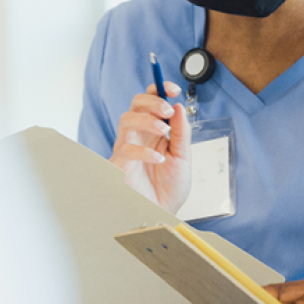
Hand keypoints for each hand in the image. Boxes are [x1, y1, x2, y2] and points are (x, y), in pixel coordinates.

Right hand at [109, 82, 190, 213]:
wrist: (163, 215)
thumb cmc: (169, 189)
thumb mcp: (183, 158)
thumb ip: (182, 132)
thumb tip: (177, 106)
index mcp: (155, 132)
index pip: (152, 102)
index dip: (159, 90)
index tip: (173, 88)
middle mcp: (139, 136)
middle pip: (136, 105)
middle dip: (151, 101)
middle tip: (166, 110)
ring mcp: (128, 149)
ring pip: (126, 120)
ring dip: (146, 120)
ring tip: (164, 130)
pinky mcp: (120, 165)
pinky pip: (125, 149)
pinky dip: (143, 150)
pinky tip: (158, 158)